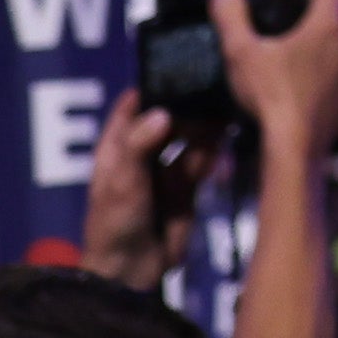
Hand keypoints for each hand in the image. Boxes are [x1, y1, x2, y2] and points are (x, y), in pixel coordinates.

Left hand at [76, 86, 212, 291]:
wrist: (132, 269)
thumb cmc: (115, 222)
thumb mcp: (122, 180)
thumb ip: (140, 144)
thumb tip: (163, 112)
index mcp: (117, 148)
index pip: (131, 107)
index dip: (149, 87)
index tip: (174, 67)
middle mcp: (143, 154)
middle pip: (167, 119)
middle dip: (186, 106)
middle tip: (210, 87)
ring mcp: (166, 171)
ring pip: (189, 139)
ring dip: (203, 128)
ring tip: (222, 110)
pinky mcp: (187, 189)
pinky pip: (202, 162)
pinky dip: (212, 152)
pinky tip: (221, 141)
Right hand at [220, 0, 337, 150]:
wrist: (296, 146)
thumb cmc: (271, 95)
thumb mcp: (241, 52)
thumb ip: (231, 17)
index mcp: (328, 27)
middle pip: (335, 20)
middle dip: (311, 22)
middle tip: (282, 33)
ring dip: (320, 53)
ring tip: (290, 65)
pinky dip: (327, 81)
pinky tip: (302, 92)